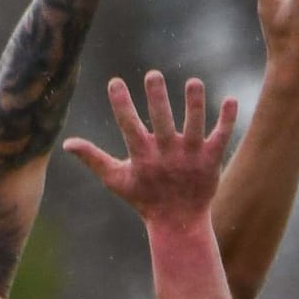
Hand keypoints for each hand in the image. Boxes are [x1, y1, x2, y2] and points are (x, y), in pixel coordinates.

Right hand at [64, 71, 236, 229]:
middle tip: (153, 75)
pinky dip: (227, 119)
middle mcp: (167, 155)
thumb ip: (93, 159)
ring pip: (194, 126)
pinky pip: (222, 136)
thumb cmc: (144, 198)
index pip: (129, 127)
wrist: (178, 223)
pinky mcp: (211, 159)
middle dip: (157, 99)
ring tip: (194, 82)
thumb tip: (66, 143)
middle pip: (162, 123)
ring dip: (194, 104)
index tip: (115, 82)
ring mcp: (190, 157)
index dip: (121, 104)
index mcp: (143, 157)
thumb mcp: (116, 180)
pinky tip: (231, 99)